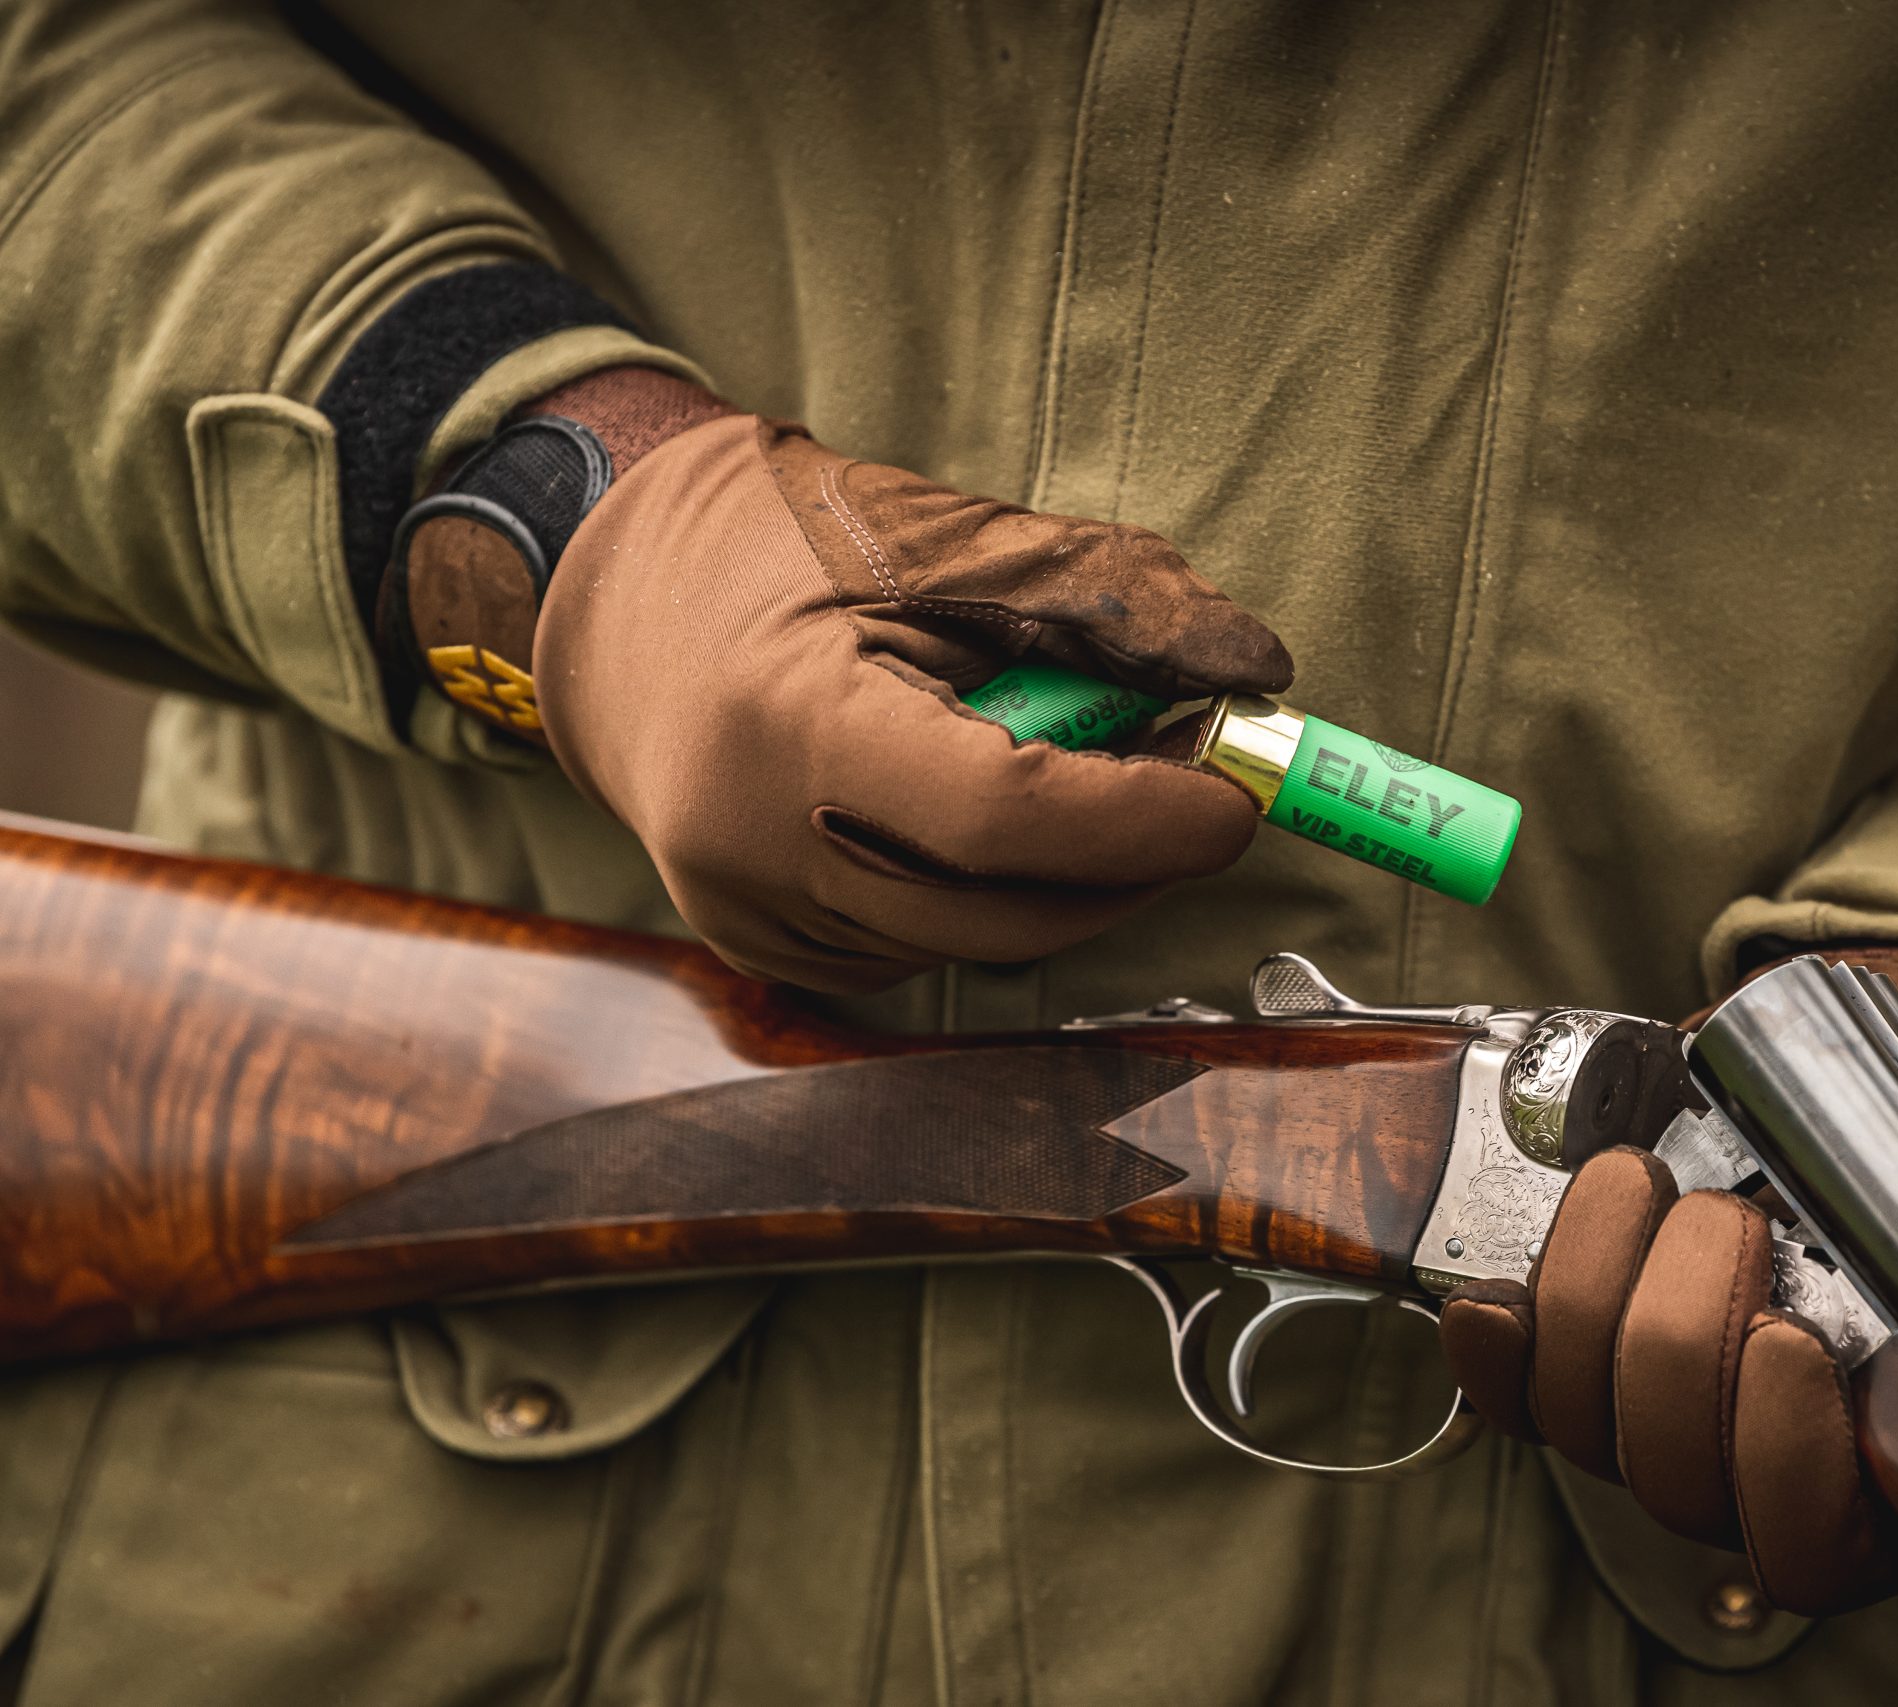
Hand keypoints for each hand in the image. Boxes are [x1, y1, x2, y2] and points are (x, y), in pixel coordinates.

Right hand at [390, 368, 1289, 991]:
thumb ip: (1100, 594)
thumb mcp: (935, 536)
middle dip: (1128, 860)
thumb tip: (1252, 667)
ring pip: (975, 941)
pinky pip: (925, 949)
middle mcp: (751, 850)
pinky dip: (991, 892)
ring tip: (1093, 773)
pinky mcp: (764, 949)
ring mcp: (749, 918)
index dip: (1141, 818)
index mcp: (786, 727)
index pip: (1004, 817)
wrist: (604, 598)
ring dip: (1067, 878)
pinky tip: (993, 815)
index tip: (1239, 794)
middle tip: (1199, 782)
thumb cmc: (773, 546)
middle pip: (1005, 908)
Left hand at [1438, 946, 1897, 1612]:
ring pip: (1589, 1424)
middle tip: (1733, 1211)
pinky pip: (1514, 1387)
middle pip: (1680, 1477)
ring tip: (1650, 1183)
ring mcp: (1674, 1391)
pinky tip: (1502, 1290)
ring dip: (1596, 1300)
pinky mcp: (1597, 1326)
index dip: (1786, 1472)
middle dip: (1681, 1338)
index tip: (1792, 1342)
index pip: (1820, 1544)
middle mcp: (1779, 1442)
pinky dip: (1496, 1344)